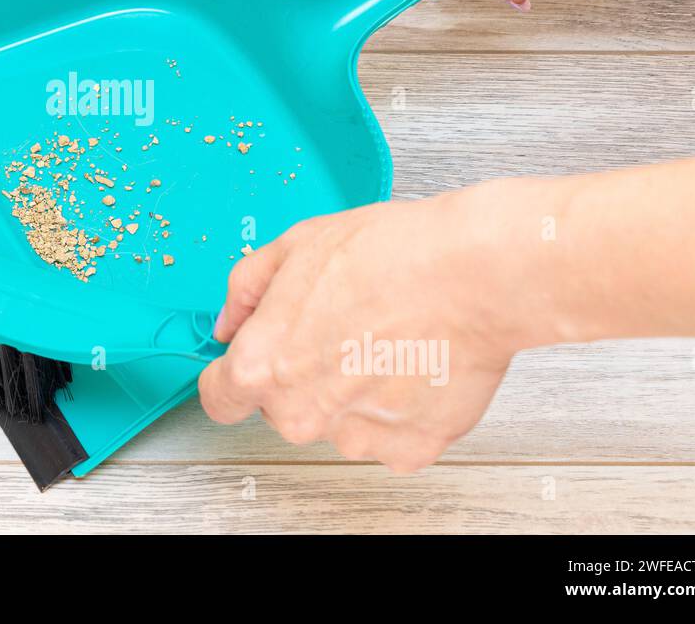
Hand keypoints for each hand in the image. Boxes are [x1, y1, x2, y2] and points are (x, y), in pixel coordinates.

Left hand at [196, 146, 694, 471]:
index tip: (250, 360)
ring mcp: (357, 436)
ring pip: (334, 421)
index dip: (231, 373)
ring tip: (385, 339)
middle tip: (342, 327)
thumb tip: (227, 324)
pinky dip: (396, 407)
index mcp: (263, 366)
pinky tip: (412, 361)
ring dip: (350, 392)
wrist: (475, 273)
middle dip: (301, 374)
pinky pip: (385, 434)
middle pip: (281, 408)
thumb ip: (246, 290)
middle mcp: (303, 413)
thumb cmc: (392, 254)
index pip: (218, 398)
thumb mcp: (296, 245)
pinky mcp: (409, 449)